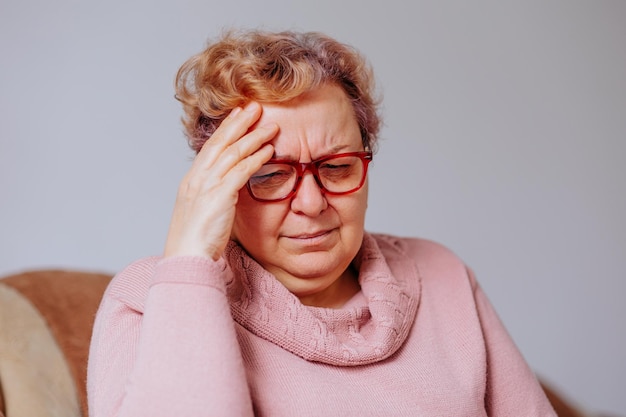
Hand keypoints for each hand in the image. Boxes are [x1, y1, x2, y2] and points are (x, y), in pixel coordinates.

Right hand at [163, 102, 276, 259]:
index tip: (238, 115)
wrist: (186, 259)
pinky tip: (269, 151)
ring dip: (253, 137)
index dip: (225, 129)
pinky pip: (240, 172)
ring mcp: (206, 186)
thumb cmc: (194, 243)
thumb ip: (213, 197)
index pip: (210, 147)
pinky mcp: (219, 197)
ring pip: (232, 153)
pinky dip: (255, 159)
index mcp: (191, 181)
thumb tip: (228, 190)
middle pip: (220, 143)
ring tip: (271, 127)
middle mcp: (196, 179)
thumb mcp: (202, 213)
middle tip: (255, 107)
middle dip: (239, 123)